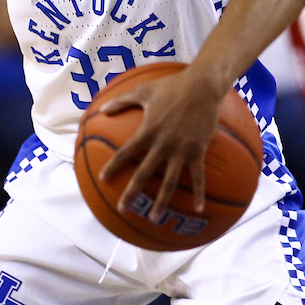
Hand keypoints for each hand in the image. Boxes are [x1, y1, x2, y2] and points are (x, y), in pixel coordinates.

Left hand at [97, 69, 228, 221]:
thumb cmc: (171, 86)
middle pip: (144, 174)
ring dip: (161, 201)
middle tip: (122, 208)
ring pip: (169, 182)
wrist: (202, 86)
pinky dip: (199, 193)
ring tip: (154, 218)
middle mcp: (162, 144)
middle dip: (132, 193)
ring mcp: (181, 150)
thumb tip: (101, 109)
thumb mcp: (143, 90)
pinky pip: (198, 177)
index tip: (104, 179)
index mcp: (147, 131)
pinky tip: (199, 208)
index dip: (113, 167)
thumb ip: (121, 100)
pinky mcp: (198, 151)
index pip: (125, 153)